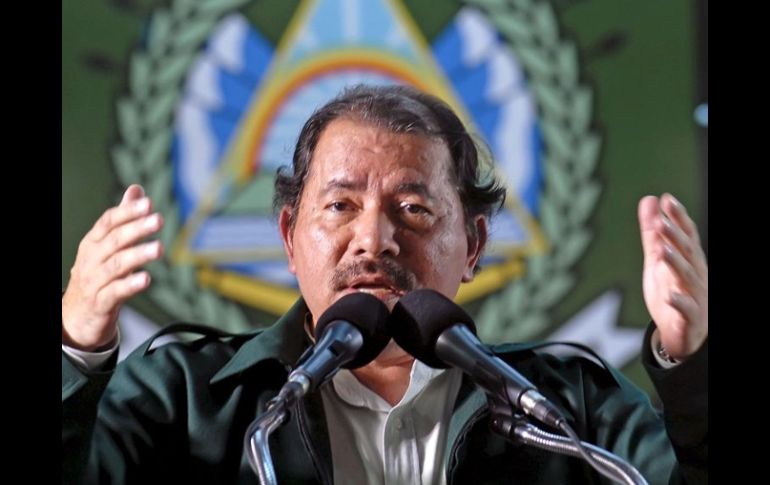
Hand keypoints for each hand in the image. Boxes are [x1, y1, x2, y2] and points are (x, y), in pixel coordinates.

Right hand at [62, 185, 163, 350]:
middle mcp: (91, 259)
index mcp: (92, 242)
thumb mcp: (106, 246)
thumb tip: (137, 189)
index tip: (149, 203)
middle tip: (158, 220)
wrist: (76, 317)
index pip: (108, 222)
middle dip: (136, 229)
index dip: (128, 212)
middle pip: (114, 241)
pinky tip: (146, 278)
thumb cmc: (96, 275)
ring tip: (159, 248)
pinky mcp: (101, 303)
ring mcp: (94, 282)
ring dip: (138, 255)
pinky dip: (130, 285)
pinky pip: (116, 292)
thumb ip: (123, 219)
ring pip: (116, 265)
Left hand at [638, 193, 707, 359]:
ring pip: (688, 278)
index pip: (687, 236)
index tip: (668, 199)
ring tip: (662, 251)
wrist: (685, 335)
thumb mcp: (658, 260)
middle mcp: (697, 276)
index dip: (679, 218)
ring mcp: (696, 297)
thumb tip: (650, 200)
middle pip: (688, 254)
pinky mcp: (690, 319)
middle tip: (662, 222)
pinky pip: (687, 310)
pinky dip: (679, 302)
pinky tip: (670, 294)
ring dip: (676, 263)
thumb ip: (653, 233)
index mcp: (691, 261)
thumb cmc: (674, 292)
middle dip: (676, 237)